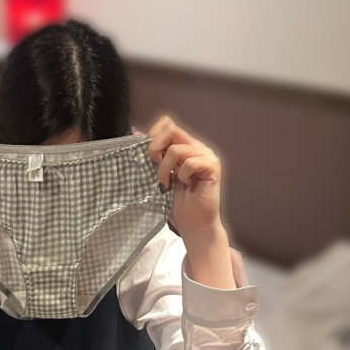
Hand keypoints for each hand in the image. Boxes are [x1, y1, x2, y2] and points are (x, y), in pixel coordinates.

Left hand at [133, 115, 224, 243]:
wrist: (193, 225)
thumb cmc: (177, 205)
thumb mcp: (158, 175)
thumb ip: (152, 154)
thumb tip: (136, 131)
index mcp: (185, 146)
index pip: (167, 124)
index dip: (153, 137)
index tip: (149, 159)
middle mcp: (197, 147)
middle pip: (171, 129)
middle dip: (155, 149)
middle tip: (155, 169)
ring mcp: (206, 155)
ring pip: (177, 148)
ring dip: (165, 168)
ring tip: (167, 183)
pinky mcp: (212, 166)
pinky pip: (189, 162)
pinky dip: (182, 175)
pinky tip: (185, 185)